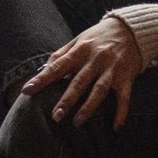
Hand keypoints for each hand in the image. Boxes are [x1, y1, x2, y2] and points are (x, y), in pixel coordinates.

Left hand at [23, 16, 144, 128]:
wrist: (130, 30)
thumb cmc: (98, 37)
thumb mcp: (78, 40)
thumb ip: (61, 54)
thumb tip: (42, 69)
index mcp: (80, 50)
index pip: (57, 66)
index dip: (42, 79)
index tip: (27, 90)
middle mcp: (95, 59)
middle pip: (78, 81)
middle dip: (66, 99)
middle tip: (55, 116)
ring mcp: (111, 69)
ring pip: (99, 90)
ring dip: (88, 107)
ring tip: (77, 123)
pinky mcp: (126, 77)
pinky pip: (124, 97)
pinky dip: (121, 113)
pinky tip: (116, 128)